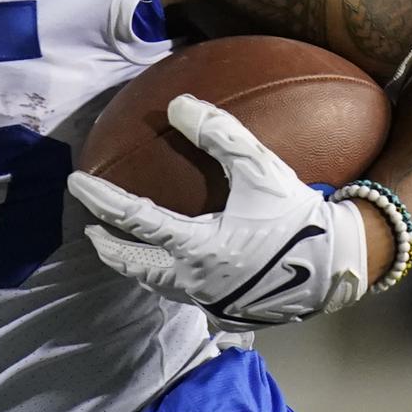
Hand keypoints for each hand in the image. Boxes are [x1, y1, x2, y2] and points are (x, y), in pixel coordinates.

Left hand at [67, 96, 373, 328]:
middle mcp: (194, 277)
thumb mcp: (262, 169)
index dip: (102, 199)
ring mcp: (208, 297)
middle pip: (134, 264)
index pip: (134, 219)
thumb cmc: (299, 217)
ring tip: (126, 250)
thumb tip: (178, 104)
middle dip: (109, 247)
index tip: (76, 181)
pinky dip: (166, 277)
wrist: (335, 268)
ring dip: (136, 266)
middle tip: (93, 232)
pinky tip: (174, 267)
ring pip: (157, 284)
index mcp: (196, 245)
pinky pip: (184, 293)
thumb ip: (221, 134)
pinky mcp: (226, 307)